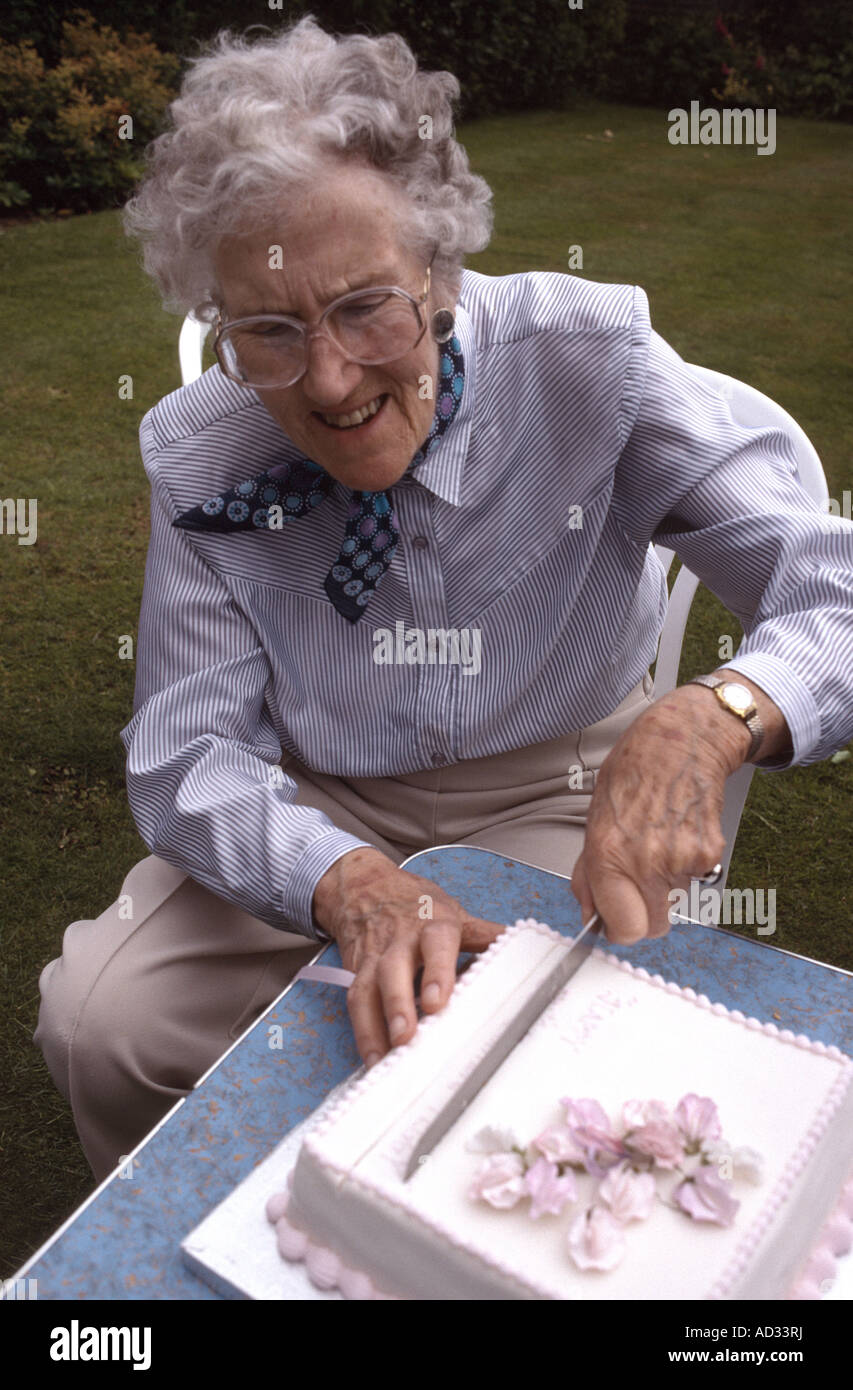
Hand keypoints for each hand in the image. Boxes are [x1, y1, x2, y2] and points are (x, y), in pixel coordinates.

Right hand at [312, 847, 505, 1066]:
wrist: (366, 887)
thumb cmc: (416, 904)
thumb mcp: (454, 913)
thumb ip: (486, 935)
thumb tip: (531, 949)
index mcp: (432, 924)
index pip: (436, 943)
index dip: (436, 971)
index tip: (438, 1002)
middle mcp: (400, 941)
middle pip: (395, 970)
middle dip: (398, 1003)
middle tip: (406, 1035)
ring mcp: (376, 958)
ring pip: (368, 989)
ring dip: (374, 1026)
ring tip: (385, 1059)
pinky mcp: (358, 973)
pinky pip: (356, 1002)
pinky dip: (363, 1033)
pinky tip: (373, 1059)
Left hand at [570, 686, 749, 943]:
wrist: (681, 742)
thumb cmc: (632, 773)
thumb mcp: (594, 818)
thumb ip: (588, 873)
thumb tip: (590, 915)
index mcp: (609, 854)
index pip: (623, 929)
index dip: (620, 928)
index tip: (618, 918)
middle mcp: (647, 861)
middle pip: (653, 927)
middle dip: (644, 914)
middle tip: (638, 883)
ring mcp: (682, 859)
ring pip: (674, 903)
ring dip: (665, 885)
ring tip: (656, 841)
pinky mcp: (710, 853)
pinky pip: (694, 880)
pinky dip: (686, 866)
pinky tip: (676, 834)